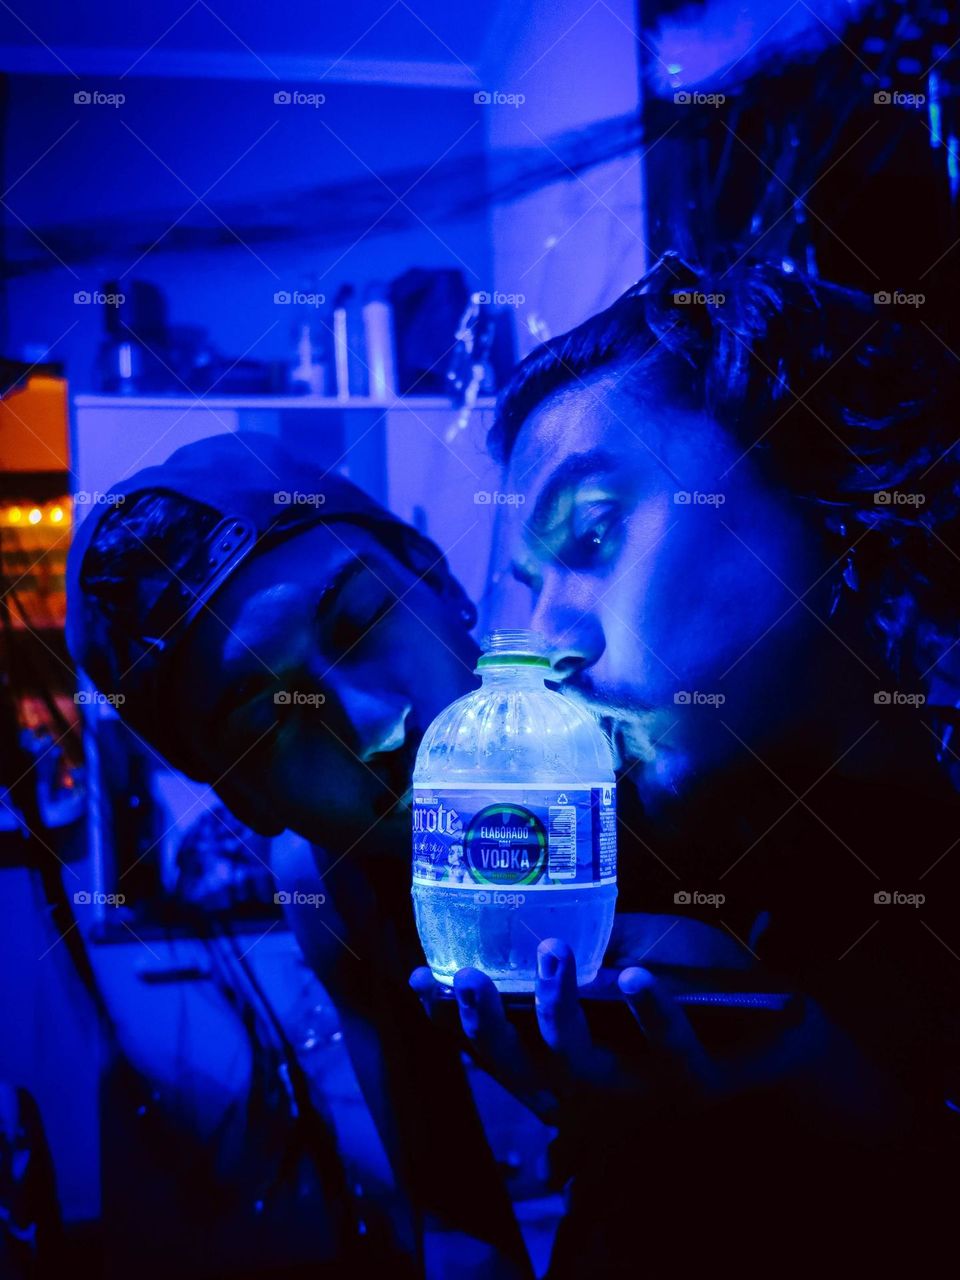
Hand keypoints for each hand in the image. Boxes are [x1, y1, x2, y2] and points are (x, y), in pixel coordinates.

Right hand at [411, 937, 904, 1141]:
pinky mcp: (697, 1086)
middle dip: (486, 1027)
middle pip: (520, 1070)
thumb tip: (546, 907)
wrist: (788, 1044)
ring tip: (554, 954)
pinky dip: (651, 1015)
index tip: (416, 979)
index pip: (497, 1046)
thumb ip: (597, 947)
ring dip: (560, 1011)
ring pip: (582, 1070)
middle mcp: (595, 1092)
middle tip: (468, 977)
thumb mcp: (638, 961)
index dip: (453, 1019)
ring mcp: (644, 1094)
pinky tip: (634, 979)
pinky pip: (669, 1052)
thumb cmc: (698, 998)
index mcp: (569, 1063)